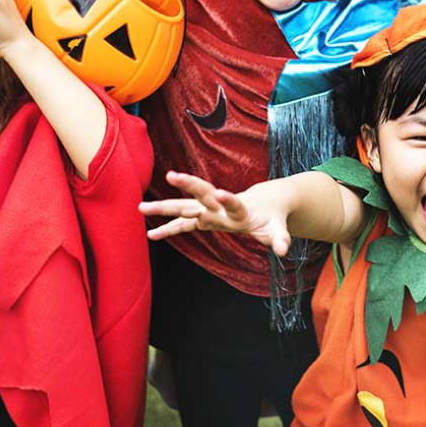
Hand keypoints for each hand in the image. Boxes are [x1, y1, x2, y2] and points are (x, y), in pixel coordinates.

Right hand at [139, 171, 294, 254]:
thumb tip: (284, 251)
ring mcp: (210, 211)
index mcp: (241, 209)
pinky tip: (151, 234)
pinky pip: (183, 224)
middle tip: (172, 175)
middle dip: (189, 185)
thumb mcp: (278, 229)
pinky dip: (169, 229)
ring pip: (186, 205)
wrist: (266, 203)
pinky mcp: (204, 218)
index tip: (220, 191)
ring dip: (165, 206)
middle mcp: (221, 206)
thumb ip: (280, 238)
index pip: (234, 202)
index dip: (228, 198)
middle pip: (203, 194)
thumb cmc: (272, 217)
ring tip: (141, 207)